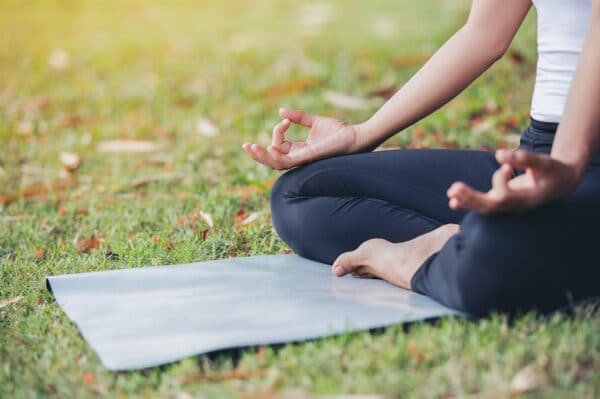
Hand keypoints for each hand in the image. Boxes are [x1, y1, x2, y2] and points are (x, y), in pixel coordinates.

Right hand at [243, 108, 358, 169]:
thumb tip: (280, 112)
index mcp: (301, 150)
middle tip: (245, 146)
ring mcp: (303, 160)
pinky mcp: (308, 158)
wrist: (356, 136)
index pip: (279, 145)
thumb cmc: (340, 132)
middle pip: (273, 160)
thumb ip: (299, 117)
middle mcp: (300, 157)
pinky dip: (276, 156)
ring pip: (276, 164)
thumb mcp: (315, 121)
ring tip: (250, 147)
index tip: (286, 119)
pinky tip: (269, 148)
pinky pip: (287, 162)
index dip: (277, 131)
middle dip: (258, 154)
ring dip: (261, 157)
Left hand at [447, 149, 579, 213]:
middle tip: (454, 188)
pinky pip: (485, 206)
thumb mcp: (545, 162)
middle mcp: (517, 207)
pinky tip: (453, 202)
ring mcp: (510, 207)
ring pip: (486, 208)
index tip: (505, 166)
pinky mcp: (504, 203)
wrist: (561, 184)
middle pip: (491, 207)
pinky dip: (470, 203)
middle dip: (472, 198)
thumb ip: (524, 158)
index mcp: (528, 199)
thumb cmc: (553, 171)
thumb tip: (498, 155)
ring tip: (450, 194)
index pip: (505, 196)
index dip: (498, 180)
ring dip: (467, 200)